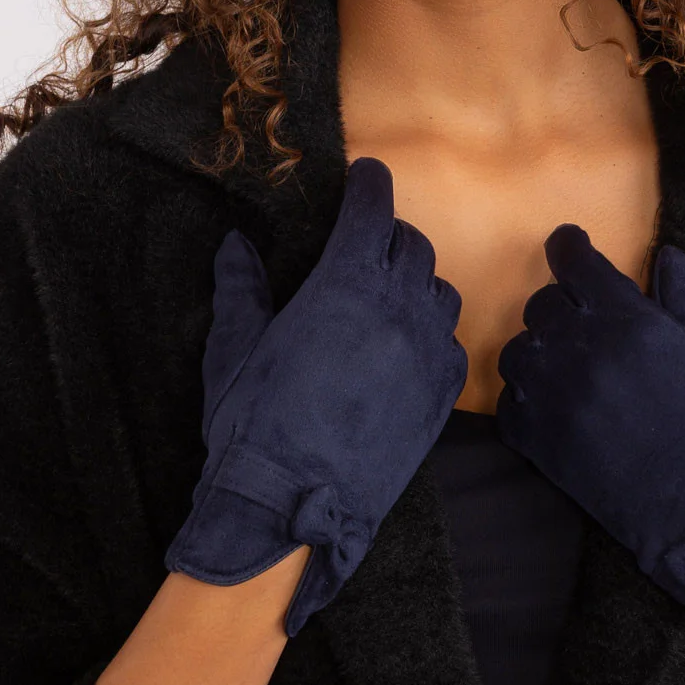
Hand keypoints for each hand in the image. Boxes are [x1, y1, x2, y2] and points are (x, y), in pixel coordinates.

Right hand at [167, 157, 467, 636]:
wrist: (293, 506)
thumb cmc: (254, 426)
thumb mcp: (233, 351)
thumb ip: (241, 290)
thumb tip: (233, 244)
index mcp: (344, 285)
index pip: (372, 211)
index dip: (370, 187)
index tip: (366, 177)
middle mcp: (397, 308)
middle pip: (411, 246)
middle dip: (388, 236)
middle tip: (364, 245)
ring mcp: (428, 352)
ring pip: (439, 290)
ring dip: (415, 282)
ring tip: (386, 295)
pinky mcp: (442, 394)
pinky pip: (451, 343)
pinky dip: (432, 333)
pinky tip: (405, 346)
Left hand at [495, 226, 684, 659]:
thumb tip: (668, 257)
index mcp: (629, 320)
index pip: (574, 263)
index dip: (570, 249)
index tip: (570, 247)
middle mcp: (581, 352)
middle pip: (542, 306)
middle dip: (562, 306)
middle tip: (585, 321)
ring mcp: (555, 400)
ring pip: (518, 353)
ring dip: (540, 352)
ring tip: (570, 367)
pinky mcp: (541, 447)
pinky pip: (511, 405)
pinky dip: (527, 399)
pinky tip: (556, 406)